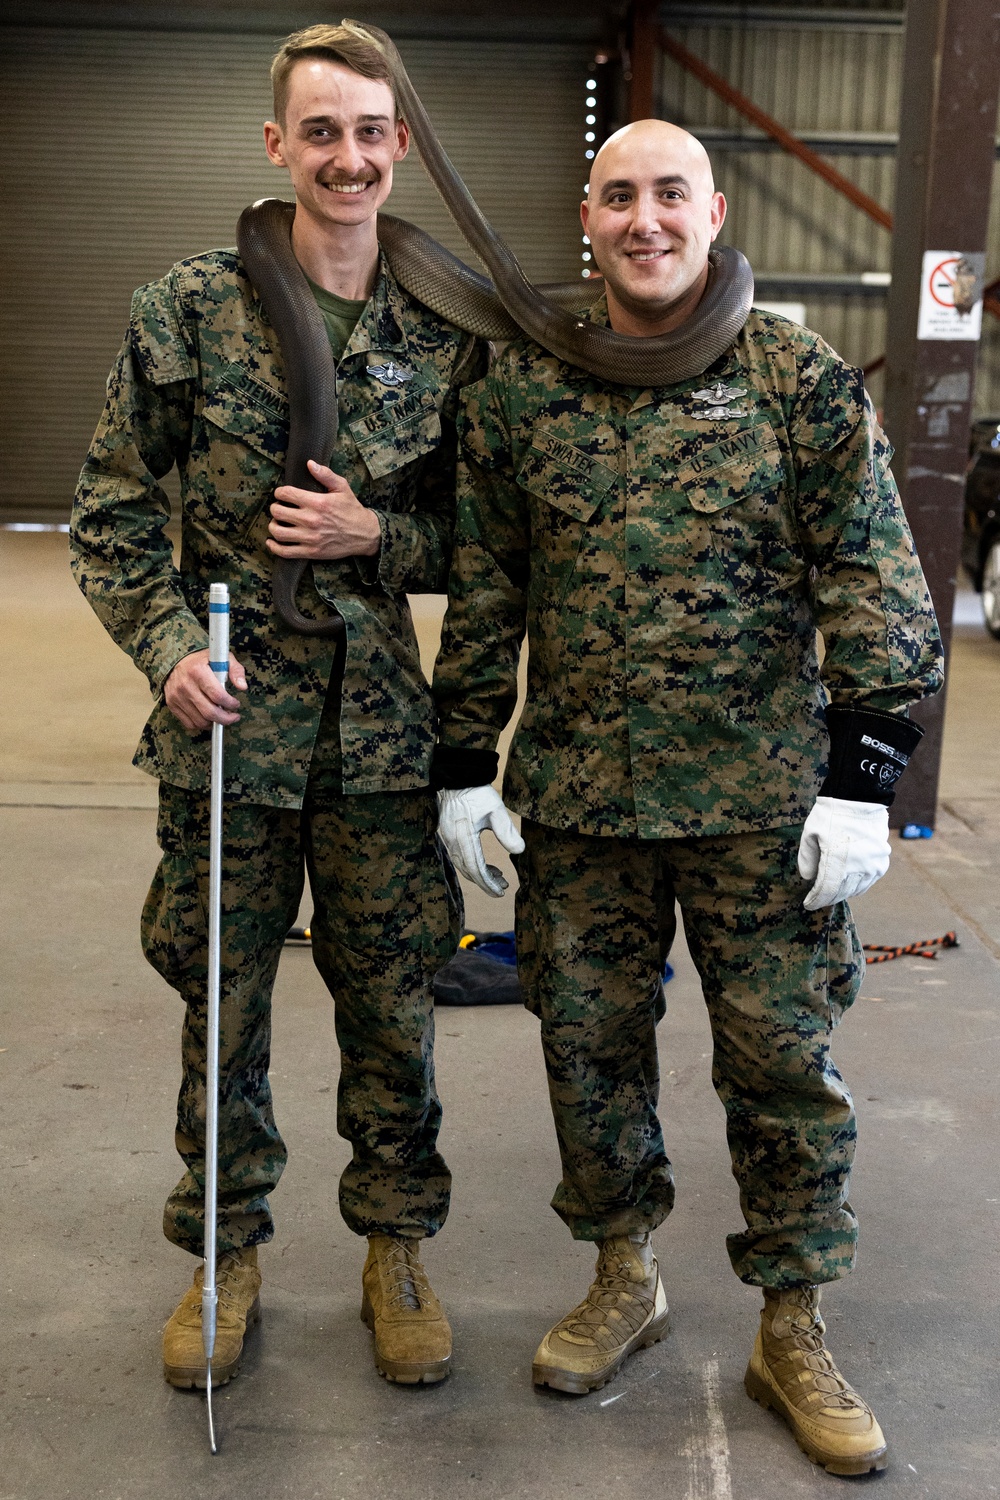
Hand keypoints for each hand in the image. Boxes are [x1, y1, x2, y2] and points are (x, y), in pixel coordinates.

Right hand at [164, 650, 246, 733]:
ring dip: (215, 723)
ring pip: (200, 721)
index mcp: (197, 671)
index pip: (217, 695)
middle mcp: (185, 685)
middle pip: (209, 712)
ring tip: (222, 717)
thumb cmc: (201, 660)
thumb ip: (235, 670)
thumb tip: (242, 686)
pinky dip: (202, 724)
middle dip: (226, 718)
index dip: (230, 703)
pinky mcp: (172, 704)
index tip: (236, 704)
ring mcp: (177, 697)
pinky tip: (209, 719)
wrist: (174, 661)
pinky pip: (189, 723)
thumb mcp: (220, 657)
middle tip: (234, 717)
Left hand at [267, 459, 380, 559]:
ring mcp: (310, 537)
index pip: (286, 493)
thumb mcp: (342, 488)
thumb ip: (325, 474)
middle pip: (277, 512)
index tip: (282, 494)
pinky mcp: (311, 552)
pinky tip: (272, 541)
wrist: (364, 535)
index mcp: (317, 502)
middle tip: (280, 508)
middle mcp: (311, 520)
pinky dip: (274, 547)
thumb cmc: (352, 510)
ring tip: (278, 522)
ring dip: (273, 525)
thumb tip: (309, 463)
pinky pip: (285, 551)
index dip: (280, 492)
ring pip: (278, 532)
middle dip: (275, 507)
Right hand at [437, 785, 524, 896]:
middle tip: (502, 887)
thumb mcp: (496, 809)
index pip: (476, 868)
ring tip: (498, 877)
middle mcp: (452, 841)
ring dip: (479, 874)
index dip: (488, 883)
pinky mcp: (447, 835)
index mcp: (463, 836)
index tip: (501, 891)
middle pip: (468, 870)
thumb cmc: (477, 792)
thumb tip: (519, 851)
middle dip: (485, 882)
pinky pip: (459, 857)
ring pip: (463, 865)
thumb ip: (507, 830)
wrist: (456, 777)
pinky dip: (472, 864)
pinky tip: (485, 864)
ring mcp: (447, 839)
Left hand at [797, 796, 890, 910]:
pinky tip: (849, 885)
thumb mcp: (810, 833)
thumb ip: (807, 858)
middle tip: (818, 899)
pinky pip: (869, 882)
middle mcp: (857, 866)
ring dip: (843, 893)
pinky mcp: (882, 862)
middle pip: (841, 892)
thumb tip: (809, 878)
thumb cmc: (830, 814)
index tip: (808, 904)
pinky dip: (858, 886)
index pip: (825, 890)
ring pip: (856, 890)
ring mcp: (872, 865)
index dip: (816, 900)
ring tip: (832, 893)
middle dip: (827, 898)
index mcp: (836, 860)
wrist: (860, 797)